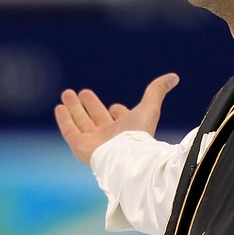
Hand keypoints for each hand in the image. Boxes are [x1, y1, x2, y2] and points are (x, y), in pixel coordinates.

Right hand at [54, 73, 179, 164]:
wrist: (126, 158)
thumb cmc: (139, 134)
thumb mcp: (149, 107)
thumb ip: (157, 90)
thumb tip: (174, 77)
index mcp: (126, 129)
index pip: (120, 118)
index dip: (118, 111)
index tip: (115, 107)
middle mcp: (109, 136)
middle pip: (97, 117)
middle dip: (90, 105)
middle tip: (82, 92)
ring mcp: (94, 141)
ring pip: (81, 121)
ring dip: (74, 108)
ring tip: (66, 93)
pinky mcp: (80, 146)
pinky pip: (70, 131)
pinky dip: (64, 119)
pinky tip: (59, 108)